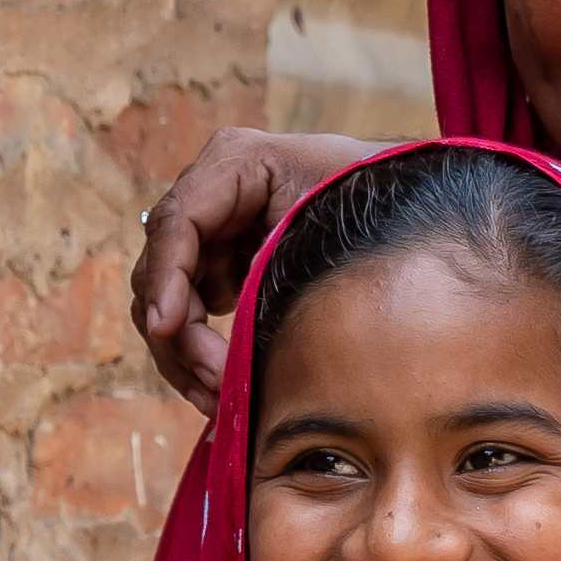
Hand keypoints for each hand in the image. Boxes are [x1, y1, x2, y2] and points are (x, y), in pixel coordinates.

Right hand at [128, 128, 367, 405]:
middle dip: (180, 334)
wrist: (400, 200)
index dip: (166, 278)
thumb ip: (280, 259)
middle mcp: (209, 196)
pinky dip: (198, 355)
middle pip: (160, 270)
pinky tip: (218, 391)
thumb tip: (237, 316)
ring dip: (183, 355)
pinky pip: (188, 316)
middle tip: (214, 381)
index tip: (166, 328)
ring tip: (216, 399)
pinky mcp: (217, 268)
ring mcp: (210, 235)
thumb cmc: (372, 197)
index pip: (176, 223)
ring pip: (164, 301)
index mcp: (234, 162)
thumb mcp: (330, 220)